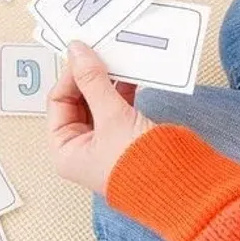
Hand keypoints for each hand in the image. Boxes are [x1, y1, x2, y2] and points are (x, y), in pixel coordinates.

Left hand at [47, 41, 154, 195]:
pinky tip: (131, 75)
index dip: (70, 76)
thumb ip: (93, 81)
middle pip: (77, 101)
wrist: (181, 188)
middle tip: (100, 52)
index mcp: (65, 151)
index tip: (84, 53)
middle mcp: (81, 148)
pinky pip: (117, 108)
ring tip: (116, 58)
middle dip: (89, 76)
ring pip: (99, 102)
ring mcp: (104, 143)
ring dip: (107, 81)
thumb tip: (77, 53)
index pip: (58, 102)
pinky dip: (122, 91)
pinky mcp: (125, 139)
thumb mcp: (111, 117)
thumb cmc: (140, 167)